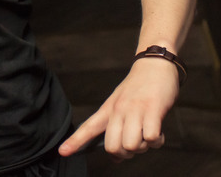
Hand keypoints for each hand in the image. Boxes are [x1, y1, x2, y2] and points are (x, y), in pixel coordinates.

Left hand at [58, 57, 178, 159]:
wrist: (154, 64)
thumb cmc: (139, 88)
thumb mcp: (120, 103)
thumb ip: (116, 127)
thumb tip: (117, 157)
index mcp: (108, 109)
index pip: (88, 127)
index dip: (75, 141)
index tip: (62, 152)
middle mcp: (118, 110)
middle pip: (112, 147)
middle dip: (125, 154)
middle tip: (135, 145)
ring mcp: (135, 109)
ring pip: (132, 145)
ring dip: (143, 147)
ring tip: (148, 135)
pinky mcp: (153, 109)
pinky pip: (151, 138)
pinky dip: (157, 141)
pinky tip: (159, 132)